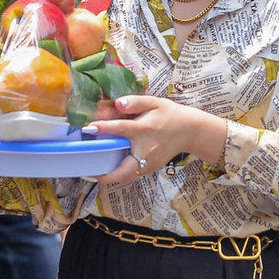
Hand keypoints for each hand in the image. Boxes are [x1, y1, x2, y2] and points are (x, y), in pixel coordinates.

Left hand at [87, 95, 226, 186]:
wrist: (191, 131)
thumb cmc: (170, 114)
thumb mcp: (155, 102)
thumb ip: (135, 101)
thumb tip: (117, 103)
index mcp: (145, 129)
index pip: (121, 129)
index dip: (104, 128)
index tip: (88, 128)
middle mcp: (146, 150)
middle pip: (123, 170)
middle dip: (105, 175)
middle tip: (88, 172)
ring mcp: (149, 163)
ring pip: (127, 176)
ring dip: (111, 177)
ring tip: (94, 172)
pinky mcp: (151, 168)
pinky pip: (132, 174)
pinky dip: (120, 174)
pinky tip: (110, 169)